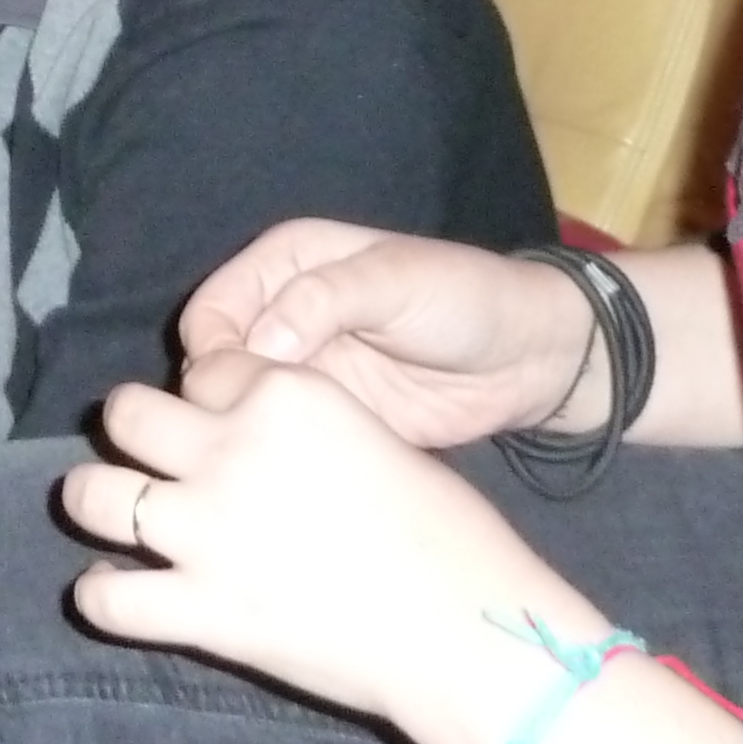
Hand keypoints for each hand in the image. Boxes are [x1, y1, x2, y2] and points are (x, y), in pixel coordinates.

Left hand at [61, 352, 562, 743]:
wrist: (466, 631)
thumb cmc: (450, 537)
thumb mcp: (379, 441)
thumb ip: (305, 432)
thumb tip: (269, 446)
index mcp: (285, 396)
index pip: (208, 369)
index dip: (207, 396)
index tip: (213, 422)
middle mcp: (232, 450)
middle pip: (127, 412)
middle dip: (130, 429)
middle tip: (145, 457)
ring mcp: (207, 531)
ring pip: (89, 493)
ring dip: (91, 499)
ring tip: (103, 510)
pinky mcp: (201, 610)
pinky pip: (105, 597)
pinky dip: (99, 593)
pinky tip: (112, 589)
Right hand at [178, 221, 601, 446]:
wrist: (530, 359)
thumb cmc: (464, 298)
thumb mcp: (396, 282)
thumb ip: (323, 301)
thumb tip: (257, 348)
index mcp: (285, 264)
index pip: (212, 310)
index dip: (213, 351)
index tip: (237, 389)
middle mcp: (281, 318)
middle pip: (214, 366)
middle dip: (220, 401)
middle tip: (253, 434)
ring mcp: (303, 374)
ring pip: (238, 411)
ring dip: (245, 436)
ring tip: (274, 460)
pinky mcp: (328, 420)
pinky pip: (280, 443)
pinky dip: (277, 460)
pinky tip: (292, 479)